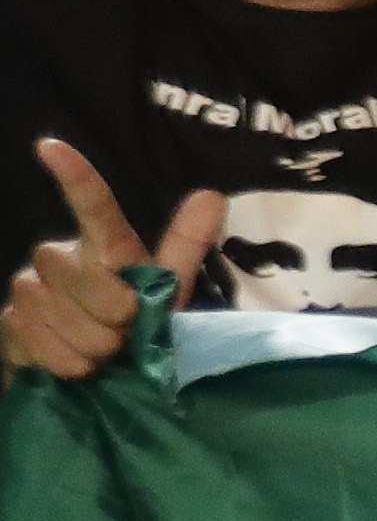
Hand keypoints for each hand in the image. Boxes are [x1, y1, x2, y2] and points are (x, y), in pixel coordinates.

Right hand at [3, 140, 217, 380]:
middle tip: (125, 333)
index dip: (74, 178)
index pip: (91, 208)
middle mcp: (57, 257)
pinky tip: (76, 364)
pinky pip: (42, 342)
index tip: (50, 147)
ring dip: (94, 346)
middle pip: (87, 281)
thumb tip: (212, 194)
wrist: (95, 373)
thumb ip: (185, 248)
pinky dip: (68, 362)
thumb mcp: (167, 292)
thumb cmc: (136, 327)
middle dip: (116, 318)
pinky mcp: (9, 320)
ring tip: (104, 352)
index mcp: (101, 246)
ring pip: (65, 316)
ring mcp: (28, 287)